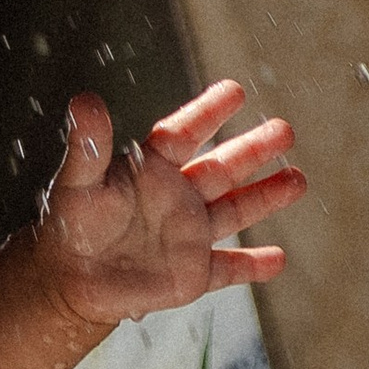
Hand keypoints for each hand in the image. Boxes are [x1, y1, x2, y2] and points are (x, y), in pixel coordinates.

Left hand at [34, 79, 303, 330]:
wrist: (69, 279)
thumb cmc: (70, 224)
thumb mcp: (76, 182)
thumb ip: (87, 145)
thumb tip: (83, 100)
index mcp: (151, 168)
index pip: (185, 132)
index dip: (208, 111)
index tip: (235, 90)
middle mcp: (177, 196)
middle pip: (222, 167)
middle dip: (254, 149)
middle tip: (285, 129)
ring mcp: (188, 235)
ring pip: (235, 210)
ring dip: (266, 197)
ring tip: (298, 179)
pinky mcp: (192, 274)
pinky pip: (229, 268)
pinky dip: (252, 266)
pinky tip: (278, 259)